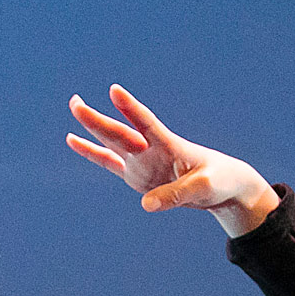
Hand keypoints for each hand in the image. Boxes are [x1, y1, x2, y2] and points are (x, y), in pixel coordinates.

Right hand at [65, 85, 280, 236]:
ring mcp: (141, 160)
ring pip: (111, 141)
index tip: (115, 91)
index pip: (146, 123)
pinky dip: (91, 152)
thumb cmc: (217, 181)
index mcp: (169, 145)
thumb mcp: (201, 189)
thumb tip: (145, 204)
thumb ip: (174, 195)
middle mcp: (150, 149)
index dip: (131, 108)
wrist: (221, 185)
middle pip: (120, 132)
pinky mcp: (135, 174)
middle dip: (98, 120)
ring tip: (74, 105)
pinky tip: (73, 139)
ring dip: (92, 126)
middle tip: (76, 103)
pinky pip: (108, 161)